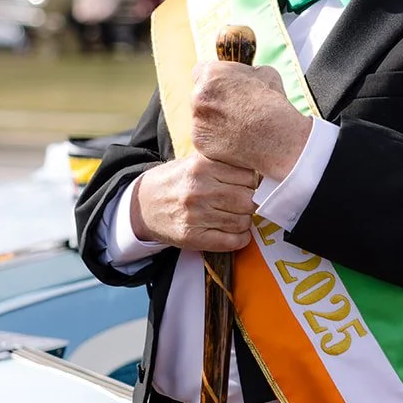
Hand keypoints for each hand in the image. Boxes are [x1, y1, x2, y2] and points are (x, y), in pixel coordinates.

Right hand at [130, 154, 258, 251]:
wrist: (142, 204)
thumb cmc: (175, 181)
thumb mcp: (195, 161)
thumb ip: (224, 163)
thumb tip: (260, 172)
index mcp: (201, 166)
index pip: (249, 176)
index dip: (252, 182)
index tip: (246, 185)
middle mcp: (199, 190)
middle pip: (248, 199)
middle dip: (250, 202)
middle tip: (242, 202)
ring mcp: (195, 215)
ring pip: (243, 221)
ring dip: (245, 220)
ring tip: (235, 215)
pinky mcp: (193, 237)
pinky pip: (232, 241)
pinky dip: (241, 239)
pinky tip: (236, 232)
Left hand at [190, 62, 311, 177]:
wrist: (276, 137)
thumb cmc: (273, 104)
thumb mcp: (265, 75)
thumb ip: (246, 74)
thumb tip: (245, 76)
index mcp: (211, 74)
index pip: (200, 71)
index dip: (213, 80)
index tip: (221, 87)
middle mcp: (198, 95)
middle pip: (200, 97)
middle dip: (214, 103)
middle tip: (235, 112)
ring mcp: (197, 120)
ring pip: (202, 119)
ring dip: (215, 122)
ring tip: (240, 129)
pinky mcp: (200, 141)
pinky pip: (205, 138)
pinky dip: (216, 140)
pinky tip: (235, 141)